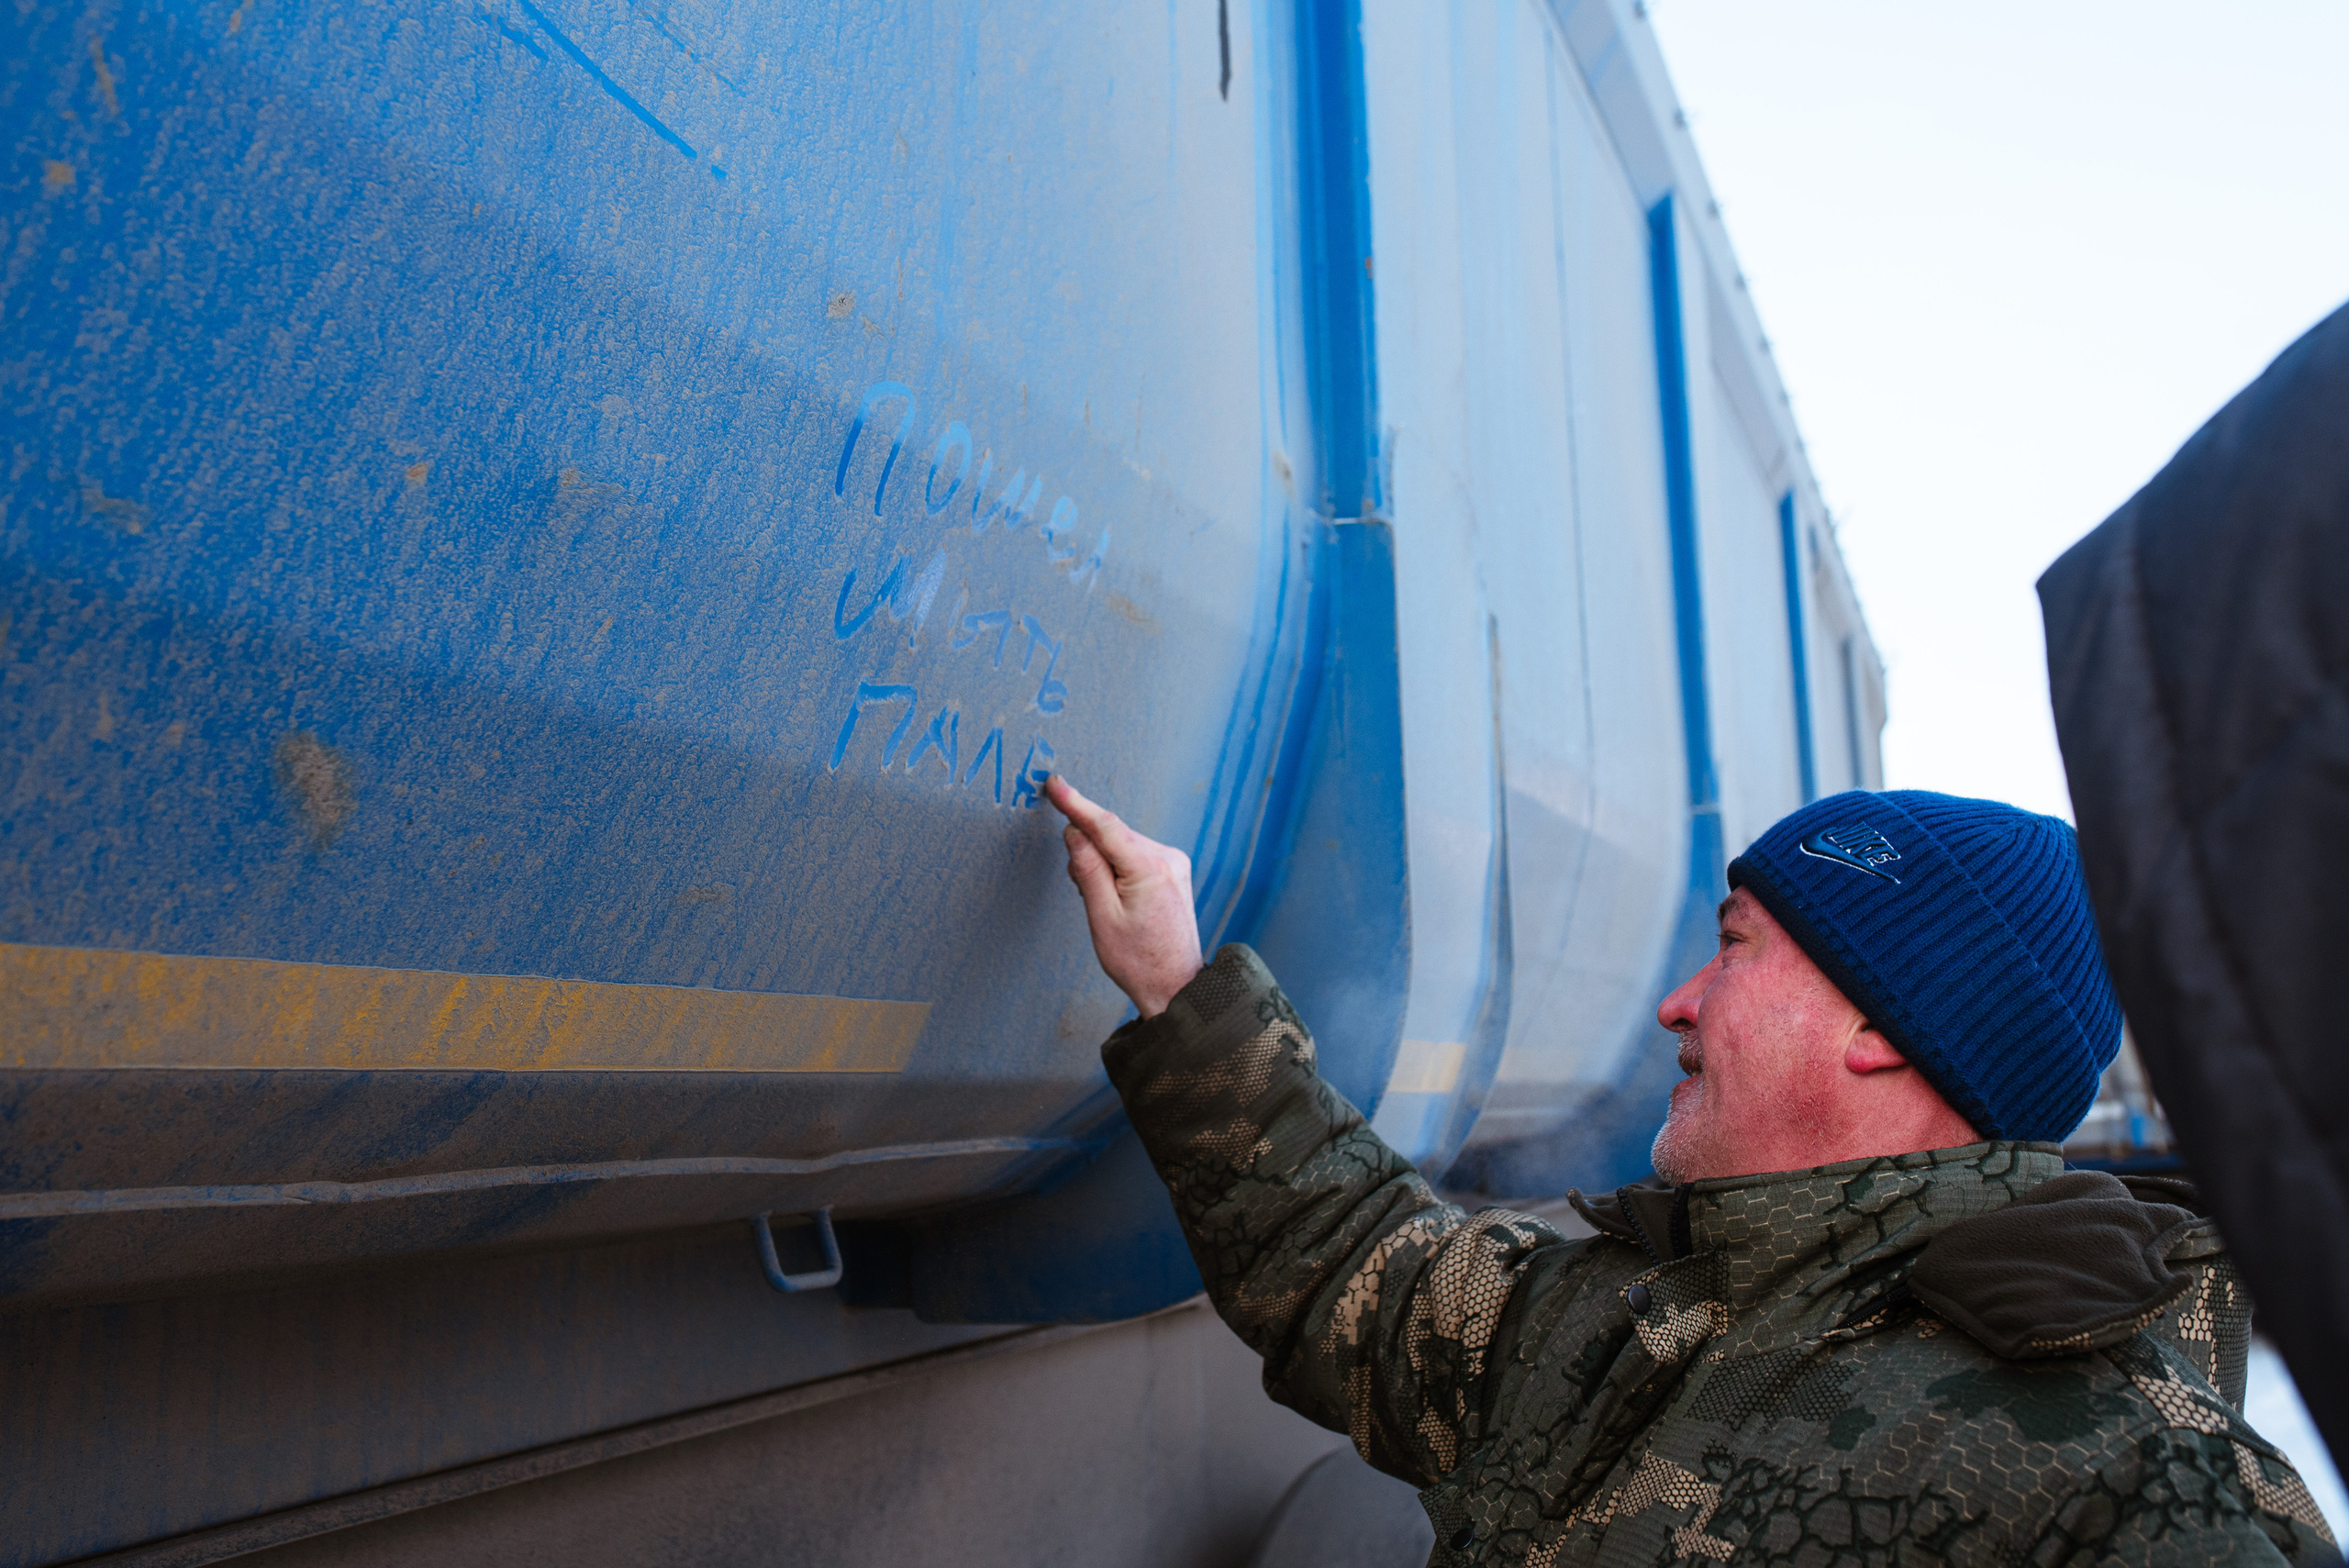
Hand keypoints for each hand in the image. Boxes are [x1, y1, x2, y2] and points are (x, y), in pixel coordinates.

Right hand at [1046, 775, 1203, 1017]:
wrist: (1176, 985)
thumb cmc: (1138, 960)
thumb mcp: (1102, 917)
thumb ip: (1087, 869)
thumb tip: (1074, 831)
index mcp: (1149, 868)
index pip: (1105, 825)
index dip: (1076, 803)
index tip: (1054, 784)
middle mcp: (1167, 858)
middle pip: (1112, 836)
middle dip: (1088, 852)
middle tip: (1084, 890)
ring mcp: (1174, 863)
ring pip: (1122, 845)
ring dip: (1103, 864)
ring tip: (1107, 905)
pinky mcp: (1173, 870)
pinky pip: (1134, 856)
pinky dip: (1117, 868)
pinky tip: (1118, 898)